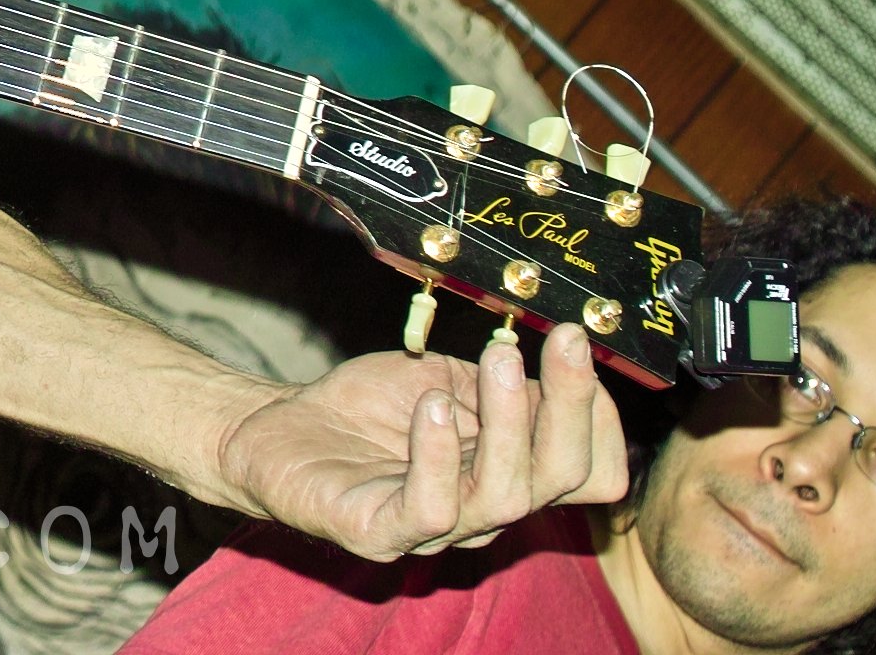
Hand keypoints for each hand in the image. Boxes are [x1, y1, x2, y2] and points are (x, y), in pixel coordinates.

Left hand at [215, 321, 627, 560]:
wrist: (279, 429)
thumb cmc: (365, 409)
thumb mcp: (446, 379)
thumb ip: (502, 380)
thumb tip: (562, 356)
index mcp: (510, 474)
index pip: (590, 470)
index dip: (597, 414)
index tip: (577, 343)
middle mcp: (484, 510)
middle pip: (562, 480)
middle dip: (571, 407)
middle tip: (561, 342)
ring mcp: (435, 529)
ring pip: (505, 495)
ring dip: (511, 422)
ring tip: (497, 361)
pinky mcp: (380, 532)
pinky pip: (429, 508)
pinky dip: (439, 454)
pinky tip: (432, 407)